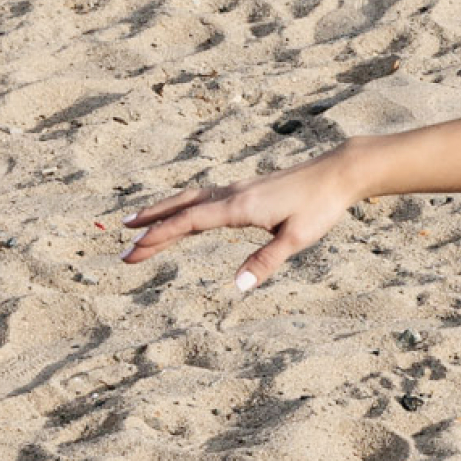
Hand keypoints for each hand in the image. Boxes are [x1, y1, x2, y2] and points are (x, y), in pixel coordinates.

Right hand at [109, 143, 367, 293]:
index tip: (133, 251)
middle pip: (180, 210)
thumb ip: (266, 262)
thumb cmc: (319, 206)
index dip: (159, 237)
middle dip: (150, 228)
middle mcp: (231, 195)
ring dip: (161, 212)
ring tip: (135, 222)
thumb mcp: (296, 239)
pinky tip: (179, 213)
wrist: (337, 173)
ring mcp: (237, 190)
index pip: (188, 222)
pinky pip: (203, 198)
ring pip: (189, 200)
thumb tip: (238, 286)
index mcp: (238, 207)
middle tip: (122, 248)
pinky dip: (182, 206)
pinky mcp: (245, 190)